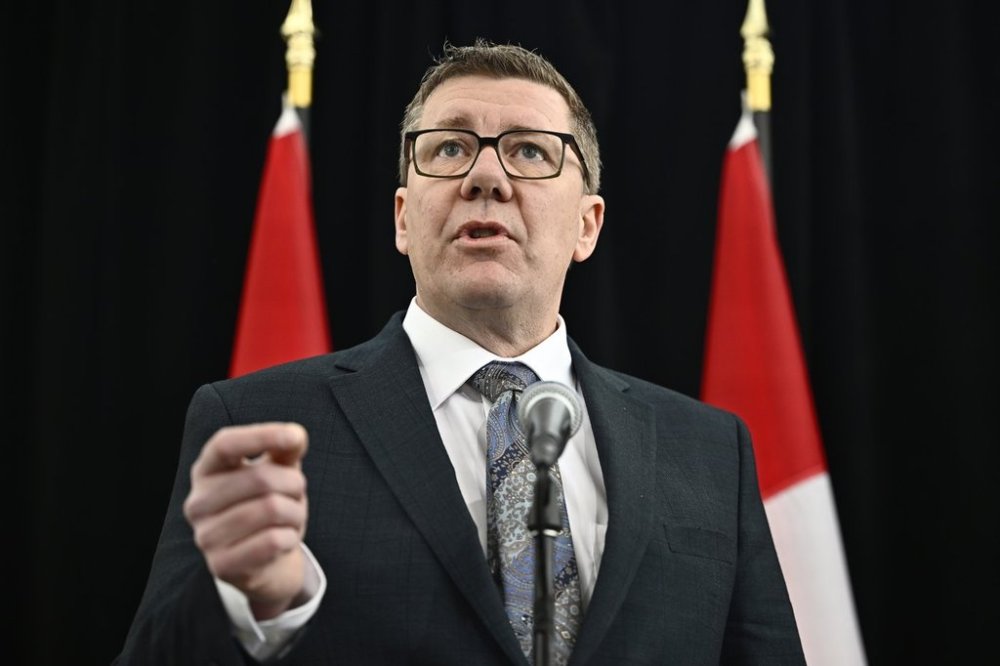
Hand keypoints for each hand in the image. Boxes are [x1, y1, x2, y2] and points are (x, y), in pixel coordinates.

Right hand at [183, 422, 308, 619]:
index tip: (294, 436)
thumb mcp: (278, 472)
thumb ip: (284, 450)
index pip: (225, 444)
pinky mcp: (220, 564)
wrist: (266, 562)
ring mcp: (205, 536)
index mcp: (207, 470)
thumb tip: (295, 436)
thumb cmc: (269, 506)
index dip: (260, 436)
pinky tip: (284, 540)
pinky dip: (290, 538)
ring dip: (295, 513)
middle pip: (261, 477)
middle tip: (297, 495)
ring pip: (271, 509)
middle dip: (294, 484)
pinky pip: (271, 541)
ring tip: (291, 518)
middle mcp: (198, 502)